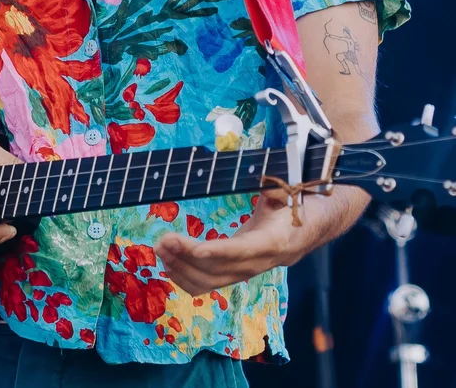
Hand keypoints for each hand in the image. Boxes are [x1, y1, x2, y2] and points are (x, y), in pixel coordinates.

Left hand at [154, 189, 303, 294]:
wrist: (301, 233)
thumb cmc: (290, 208)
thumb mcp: (285, 193)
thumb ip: (273, 187)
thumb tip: (262, 176)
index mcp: (271, 242)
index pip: (241, 251)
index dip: (219, 252)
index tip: (196, 250)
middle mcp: (255, 263)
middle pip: (217, 269)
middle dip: (187, 256)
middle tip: (163, 240)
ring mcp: (242, 273)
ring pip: (208, 281)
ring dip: (180, 268)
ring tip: (160, 249)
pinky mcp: (232, 275)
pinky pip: (206, 285)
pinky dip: (184, 277)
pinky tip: (169, 263)